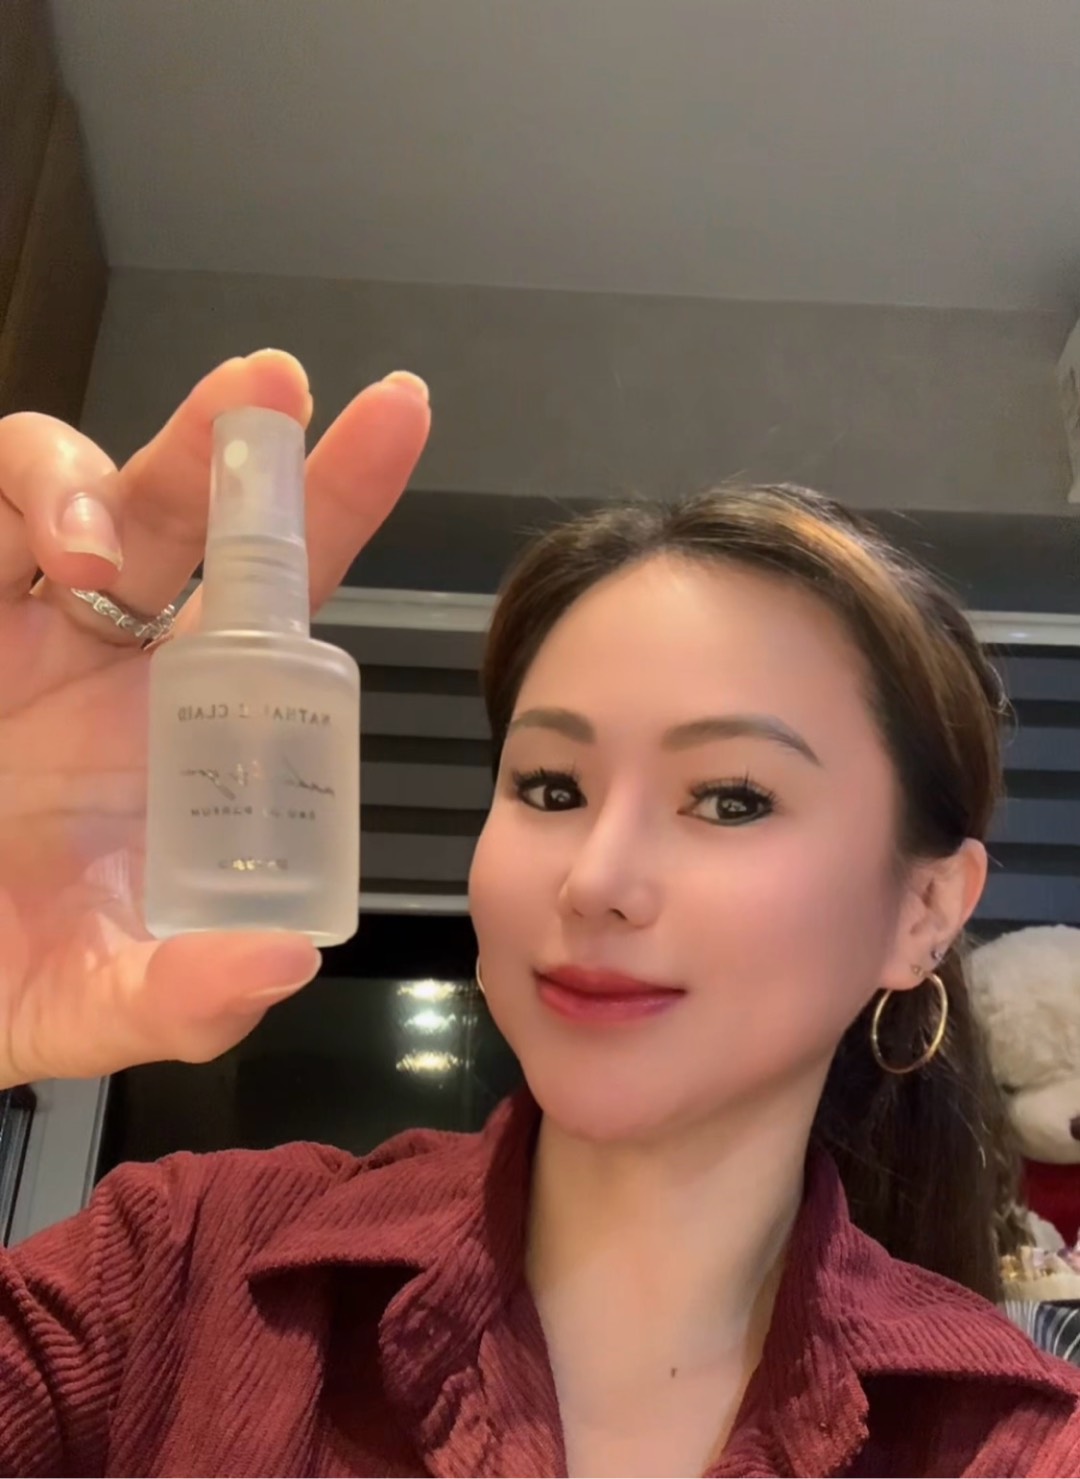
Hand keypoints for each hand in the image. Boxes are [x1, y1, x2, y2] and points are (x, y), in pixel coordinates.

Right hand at [0, 351, 429, 1088]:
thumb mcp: (94, 1001)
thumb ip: (187, 998)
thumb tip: (288, 961)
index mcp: (184, 719)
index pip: (279, 590)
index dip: (335, 501)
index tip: (397, 414)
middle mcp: (114, 650)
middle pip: (190, 508)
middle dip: (237, 436)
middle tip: (275, 383)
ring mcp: (22, 618)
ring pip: (75, 479)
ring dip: (102, 479)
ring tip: (89, 557)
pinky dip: (29, 499)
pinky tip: (53, 557)